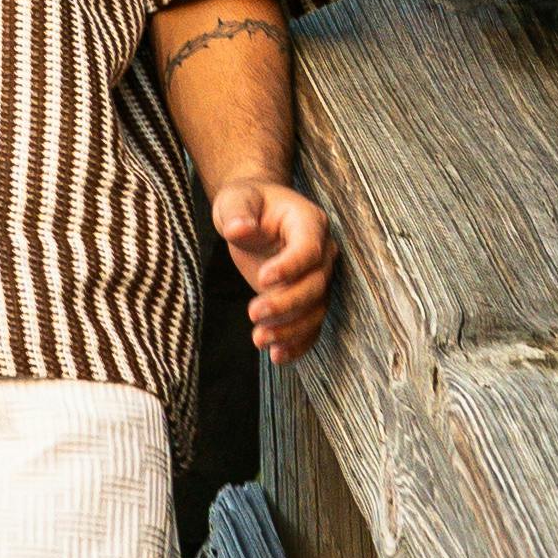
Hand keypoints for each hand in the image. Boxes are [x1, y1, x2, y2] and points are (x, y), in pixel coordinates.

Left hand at [207, 174, 331, 364]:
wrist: (256, 213)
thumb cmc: (247, 203)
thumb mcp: (236, 200)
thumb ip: (237, 213)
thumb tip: (238, 229)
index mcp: (309, 222)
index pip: (309, 249)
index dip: (290, 266)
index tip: (262, 278)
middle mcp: (322, 252)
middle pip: (315, 284)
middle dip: (287, 303)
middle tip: (254, 314)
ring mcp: (317, 277)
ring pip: (315, 310)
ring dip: (290, 330)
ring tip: (260, 340)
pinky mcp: (306, 299)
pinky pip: (311, 325)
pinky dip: (298, 344)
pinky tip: (277, 357)